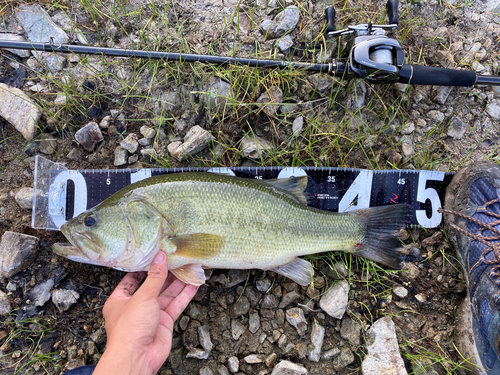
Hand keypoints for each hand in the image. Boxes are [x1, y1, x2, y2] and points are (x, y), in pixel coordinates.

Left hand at [94, 251, 198, 374]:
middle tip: (177, 260)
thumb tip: (160, 257)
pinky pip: (175, 305)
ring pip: (166, 295)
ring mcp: (151, 315)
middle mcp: (135, 306)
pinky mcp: (164, 323)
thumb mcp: (142, 296)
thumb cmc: (129, 329)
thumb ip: (155, 277)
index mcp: (120, 299)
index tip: (156, 256)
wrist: (137, 357)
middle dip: (165, 274)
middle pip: (153, 286)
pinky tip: (193, 285)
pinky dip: (184, 295)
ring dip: (178, 283)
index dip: (144, 268)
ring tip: (189, 268)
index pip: (132, 279)